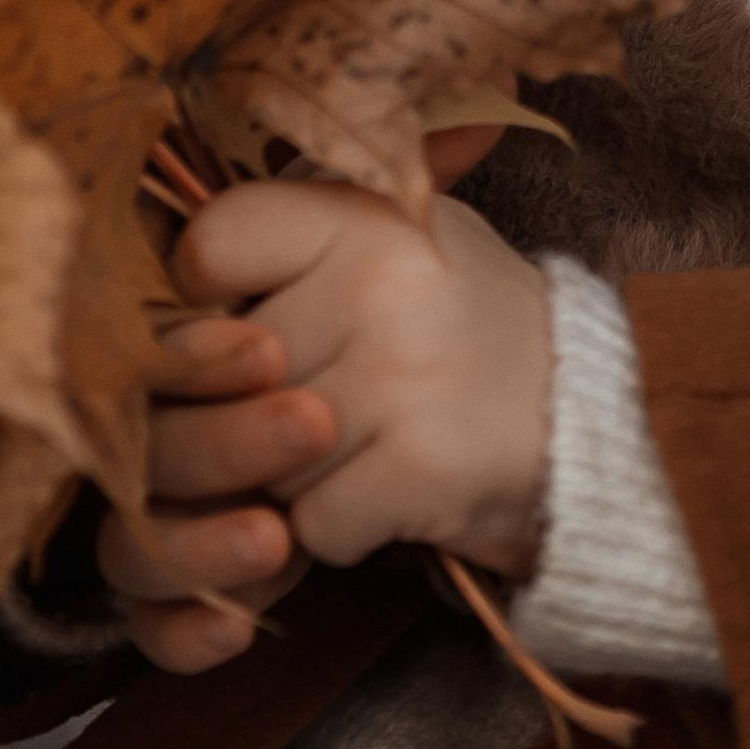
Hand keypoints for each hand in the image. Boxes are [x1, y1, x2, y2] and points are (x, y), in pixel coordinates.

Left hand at [99, 172, 551, 675]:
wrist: (597, 425)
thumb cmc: (461, 328)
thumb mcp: (392, 242)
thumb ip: (286, 241)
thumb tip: (152, 281)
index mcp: (363, 213)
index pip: (210, 241)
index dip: (203, 299)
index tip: (238, 321)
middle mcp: (379, 282)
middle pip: (219, 375)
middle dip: (240, 419)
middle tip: (300, 409)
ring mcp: (400, 377)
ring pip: (256, 460)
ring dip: (284, 484)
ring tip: (348, 453)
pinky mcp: (417, 470)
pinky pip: (307, 528)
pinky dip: (333, 535)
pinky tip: (383, 498)